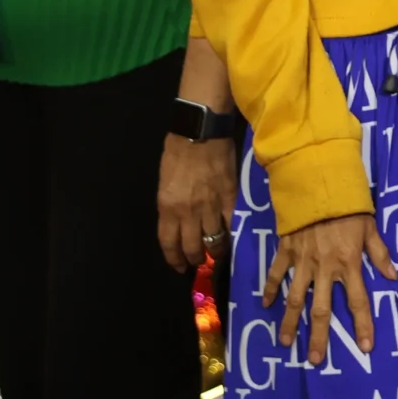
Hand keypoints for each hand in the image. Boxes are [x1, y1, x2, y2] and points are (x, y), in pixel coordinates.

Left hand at [157, 135, 238, 271]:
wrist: (200, 131)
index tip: (179, 267)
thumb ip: (171, 206)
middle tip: (198, 262)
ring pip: (214, 241)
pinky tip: (232, 238)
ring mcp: (211, 206)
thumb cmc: (177, 153)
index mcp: (167, 208)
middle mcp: (188, 213)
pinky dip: (232, 235)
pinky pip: (232, 224)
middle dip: (195, 259)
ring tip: (216, 253)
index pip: (169, 243)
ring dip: (215, 252)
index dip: (175, 259)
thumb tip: (179, 223)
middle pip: (193, 247)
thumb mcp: (165, 184)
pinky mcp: (231, 198)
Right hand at [262, 213, 397, 365]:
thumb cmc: (349, 206)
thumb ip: (380, 253)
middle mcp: (325, 268)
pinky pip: (276, 274)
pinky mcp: (286, 251)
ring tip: (285, 343)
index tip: (365, 347)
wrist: (319, 184)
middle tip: (315, 359)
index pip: (358, 301)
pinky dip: (270, 289)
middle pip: (322, 309)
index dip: (363, 325)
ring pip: (295, 298)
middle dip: (319, 336)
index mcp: (349, 264)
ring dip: (290, 322)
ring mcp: (303, 262)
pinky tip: (266, 305)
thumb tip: (392, 277)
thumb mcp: (370, 227)